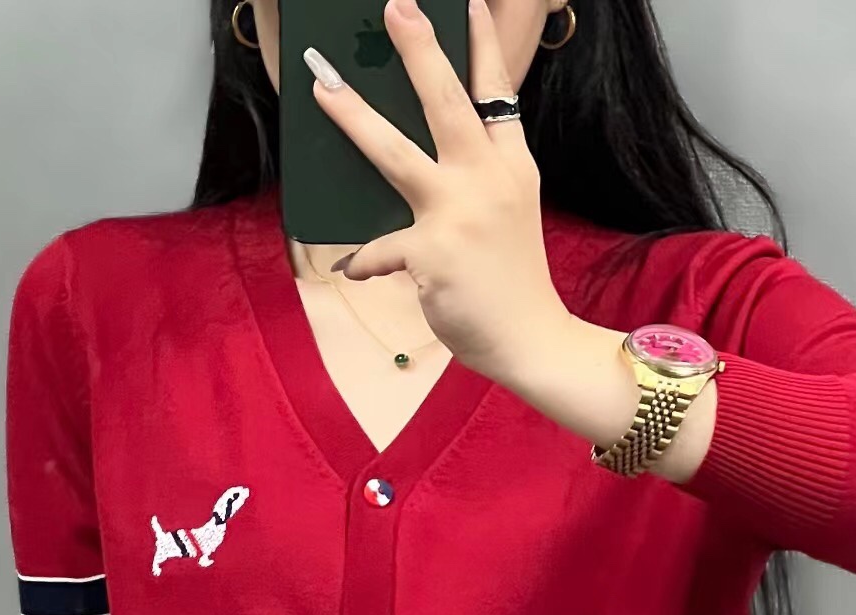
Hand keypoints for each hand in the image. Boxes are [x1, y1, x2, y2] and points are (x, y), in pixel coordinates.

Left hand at [306, 0, 571, 381]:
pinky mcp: (432, 254)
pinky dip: (363, 259)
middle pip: (446, 102)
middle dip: (418, 50)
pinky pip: (379, 248)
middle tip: (394, 8)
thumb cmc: (513, 279)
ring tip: (323, 87)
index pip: (497, 93)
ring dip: (355, 116)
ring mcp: (460, 214)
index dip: (483, 45)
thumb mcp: (512, 212)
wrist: (532, 339)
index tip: (469, 1)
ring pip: (396, 153)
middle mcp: (488, 179)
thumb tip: (419, 158)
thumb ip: (478, 177)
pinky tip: (354, 266)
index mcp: (512, 165)